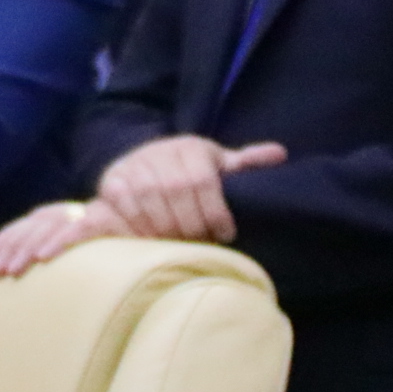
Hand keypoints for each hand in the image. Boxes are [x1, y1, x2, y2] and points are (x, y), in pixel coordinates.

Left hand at [0, 199, 124, 275]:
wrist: (147, 220)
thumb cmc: (110, 236)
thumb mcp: (79, 238)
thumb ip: (56, 241)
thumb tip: (26, 259)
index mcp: (62, 214)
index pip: (28, 223)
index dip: (8, 235)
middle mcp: (70, 212)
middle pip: (32, 227)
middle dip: (11, 248)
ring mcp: (85, 215)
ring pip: (48, 229)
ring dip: (27, 250)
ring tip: (13, 270)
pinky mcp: (100, 223)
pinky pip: (75, 232)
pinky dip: (58, 243)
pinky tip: (43, 258)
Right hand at [90, 135, 288, 244]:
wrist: (144, 163)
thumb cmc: (190, 171)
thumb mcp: (218, 164)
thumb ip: (246, 163)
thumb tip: (280, 154)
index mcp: (190, 147)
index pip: (204, 181)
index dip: (216, 213)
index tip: (225, 235)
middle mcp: (160, 151)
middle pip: (177, 193)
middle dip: (192, 225)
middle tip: (201, 243)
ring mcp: (134, 164)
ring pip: (151, 201)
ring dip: (167, 229)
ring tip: (179, 244)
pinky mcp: (112, 180)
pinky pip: (126, 206)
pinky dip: (140, 226)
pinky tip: (153, 239)